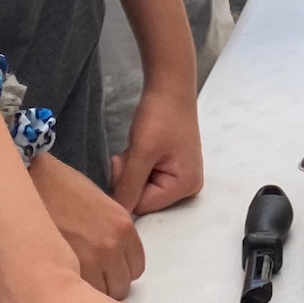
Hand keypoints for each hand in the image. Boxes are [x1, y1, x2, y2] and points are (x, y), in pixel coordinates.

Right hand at [31, 151, 144, 298]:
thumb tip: (117, 254)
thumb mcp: (101, 202)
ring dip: (90, 290)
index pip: (136, 268)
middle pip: (121, 286)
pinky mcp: (66, 272)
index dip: (120, 268)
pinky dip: (73, 292)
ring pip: (101, 296)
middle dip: (107, 282)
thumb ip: (114, 230)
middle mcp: (111, 247)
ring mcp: (89, 263)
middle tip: (89, 273)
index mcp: (123, 227)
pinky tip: (63, 280)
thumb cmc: (61, 188)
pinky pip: (78, 295)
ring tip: (74, 277)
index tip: (107, 266)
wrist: (28, 184)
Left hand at [112, 84, 204, 214]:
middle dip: (130, 177)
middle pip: (144, 197)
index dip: (127, 185)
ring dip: (132, 169)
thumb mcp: (142, 153)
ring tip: (136, 146)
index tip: (125, 160)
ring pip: (142, 186)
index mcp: (186, 186)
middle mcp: (188, 186)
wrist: (169, 85)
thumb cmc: (159, 116)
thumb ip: (128, 187)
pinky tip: (141, 146)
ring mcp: (181, 175)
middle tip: (130, 152)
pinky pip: (148, 175)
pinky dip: (138, 163)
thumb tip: (115, 216)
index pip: (143, 205)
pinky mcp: (173, 165)